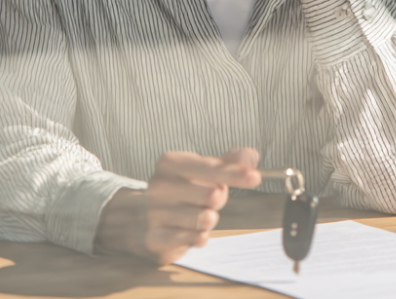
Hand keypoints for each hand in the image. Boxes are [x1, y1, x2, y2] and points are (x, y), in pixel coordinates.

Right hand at [96, 148, 260, 263]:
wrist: (141, 218)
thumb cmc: (180, 191)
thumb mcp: (203, 171)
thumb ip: (229, 162)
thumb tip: (251, 156)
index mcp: (170, 163)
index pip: (210, 168)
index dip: (235, 173)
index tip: (254, 177)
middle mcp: (158, 185)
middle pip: (210, 195)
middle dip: (218, 200)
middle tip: (210, 200)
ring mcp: (153, 213)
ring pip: (204, 218)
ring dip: (210, 219)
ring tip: (201, 215)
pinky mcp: (154, 238)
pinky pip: (193, 238)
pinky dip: (201, 237)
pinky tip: (196, 231)